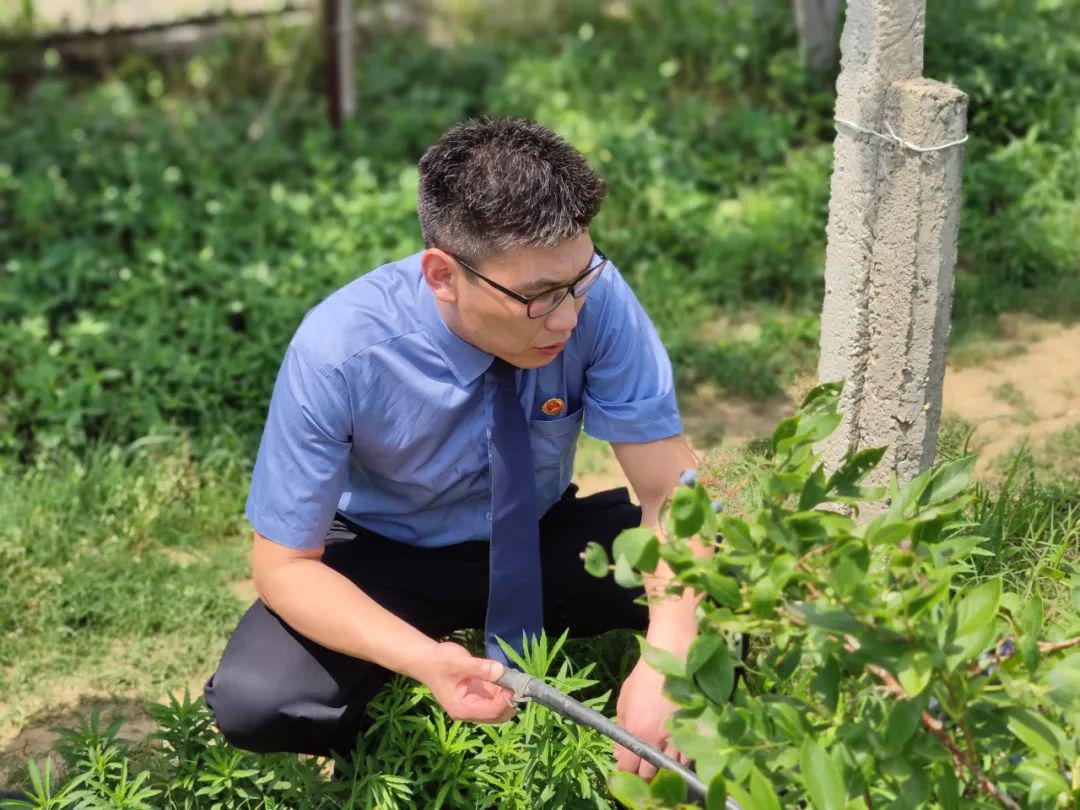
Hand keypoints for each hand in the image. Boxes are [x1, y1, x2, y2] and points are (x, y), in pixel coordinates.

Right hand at [414, 641, 517, 723]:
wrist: (429, 659)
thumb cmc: (439, 661)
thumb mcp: (458, 662)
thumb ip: (479, 668)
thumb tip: (500, 671)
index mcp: (461, 709)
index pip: (491, 712)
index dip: (505, 700)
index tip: (513, 683)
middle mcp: (469, 712)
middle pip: (499, 715)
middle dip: (509, 700)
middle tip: (514, 679)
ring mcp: (475, 706)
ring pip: (501, 709)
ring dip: (509, 695)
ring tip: (510, 676)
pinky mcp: (479, 697)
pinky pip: (497, 699)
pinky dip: (505, 689)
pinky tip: (506, 676)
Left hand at [612, 657, 689, 779]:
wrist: (672, 662)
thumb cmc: (644, 679)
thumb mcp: (624, 701)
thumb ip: (621, 728)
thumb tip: (617, 751)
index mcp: (636, 732)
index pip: (628, 766)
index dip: (626, 771)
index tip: (626, 768)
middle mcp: (656, 741)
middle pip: (649, 773)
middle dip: (643, 774)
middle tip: (641, 769)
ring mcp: (677, 738)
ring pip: (669, 768)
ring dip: (662, 768)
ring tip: (658, 764)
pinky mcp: (693, 733)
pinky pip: (687, 758)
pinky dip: (679, 761)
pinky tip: (674, 755)